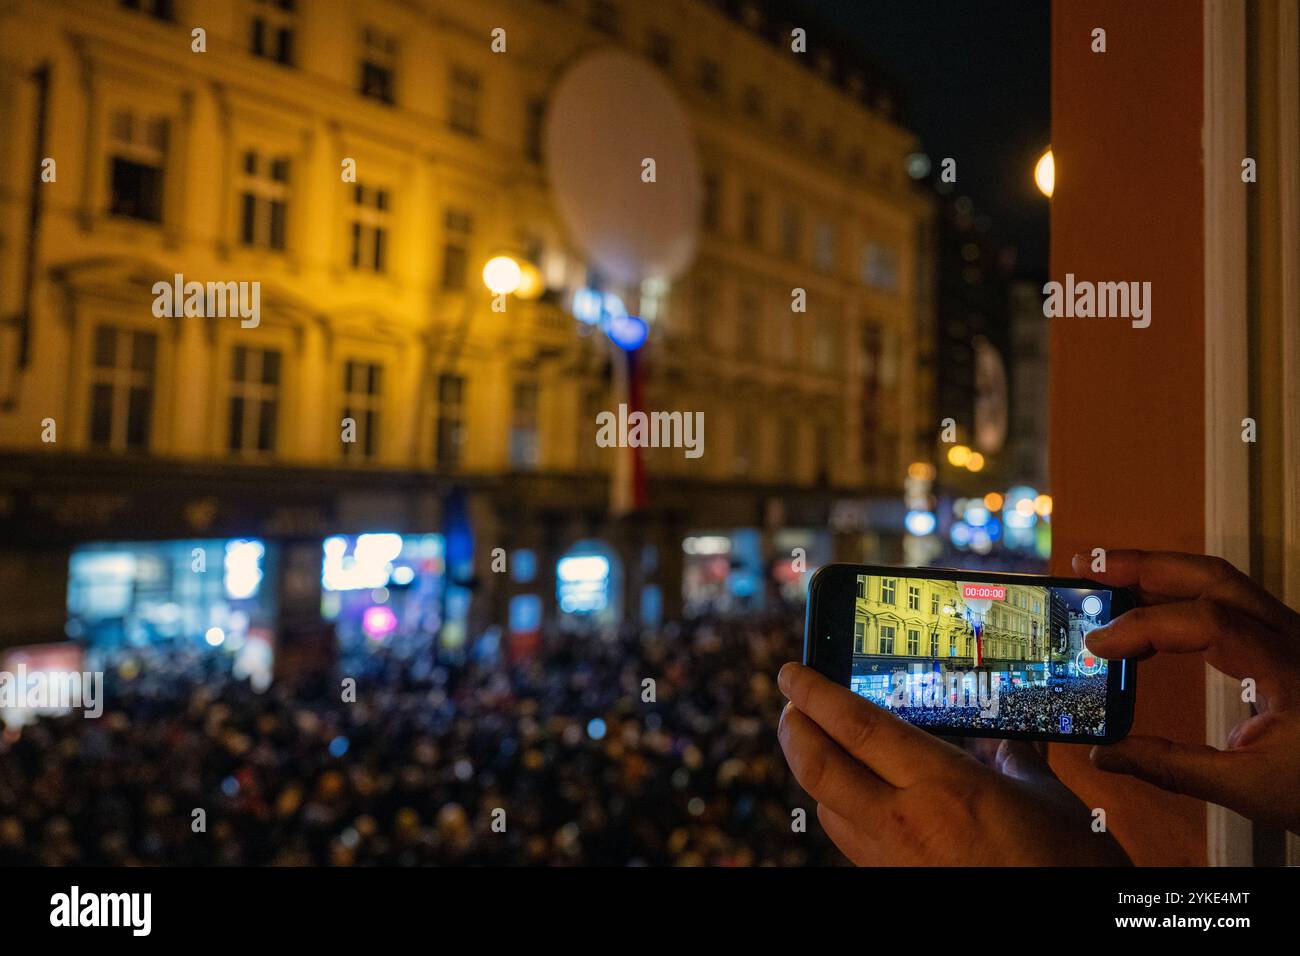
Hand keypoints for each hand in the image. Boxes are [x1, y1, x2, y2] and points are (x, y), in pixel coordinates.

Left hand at [777, 662, 1130, 864]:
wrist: (1061, 933)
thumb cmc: (1066, 866)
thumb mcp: (1044, 797)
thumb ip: (1011, 756)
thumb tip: (997, 732)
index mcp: (943, 786)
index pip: (856, 727)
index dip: (814, 694)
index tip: (792, 672)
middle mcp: (905, 822)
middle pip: (818, 767)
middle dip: (793, 729)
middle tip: (790, 703)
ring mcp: (893, 859)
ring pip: (826, 805)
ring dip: (813, 769)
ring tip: (818, 741)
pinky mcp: (893, 881)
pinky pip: (849, 838)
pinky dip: (839, 806)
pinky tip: (853, 793)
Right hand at [1073, 550, 1299, 833]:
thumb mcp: (1252, 789)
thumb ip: (1175, 768)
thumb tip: (1107, 756)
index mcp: (1287, 667)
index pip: (1206, 622)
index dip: (1143, 626)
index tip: (1097, 646)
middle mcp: (1292, 636)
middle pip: (1213, 576)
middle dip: (1145, 566)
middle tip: (1088, 565)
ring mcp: (1292, 633)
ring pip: (1223, 580)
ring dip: (1162, 571)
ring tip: (1106, 573)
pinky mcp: (1287, 641)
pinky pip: (1230, 599)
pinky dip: (1182, 593)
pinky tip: (1149, 605)